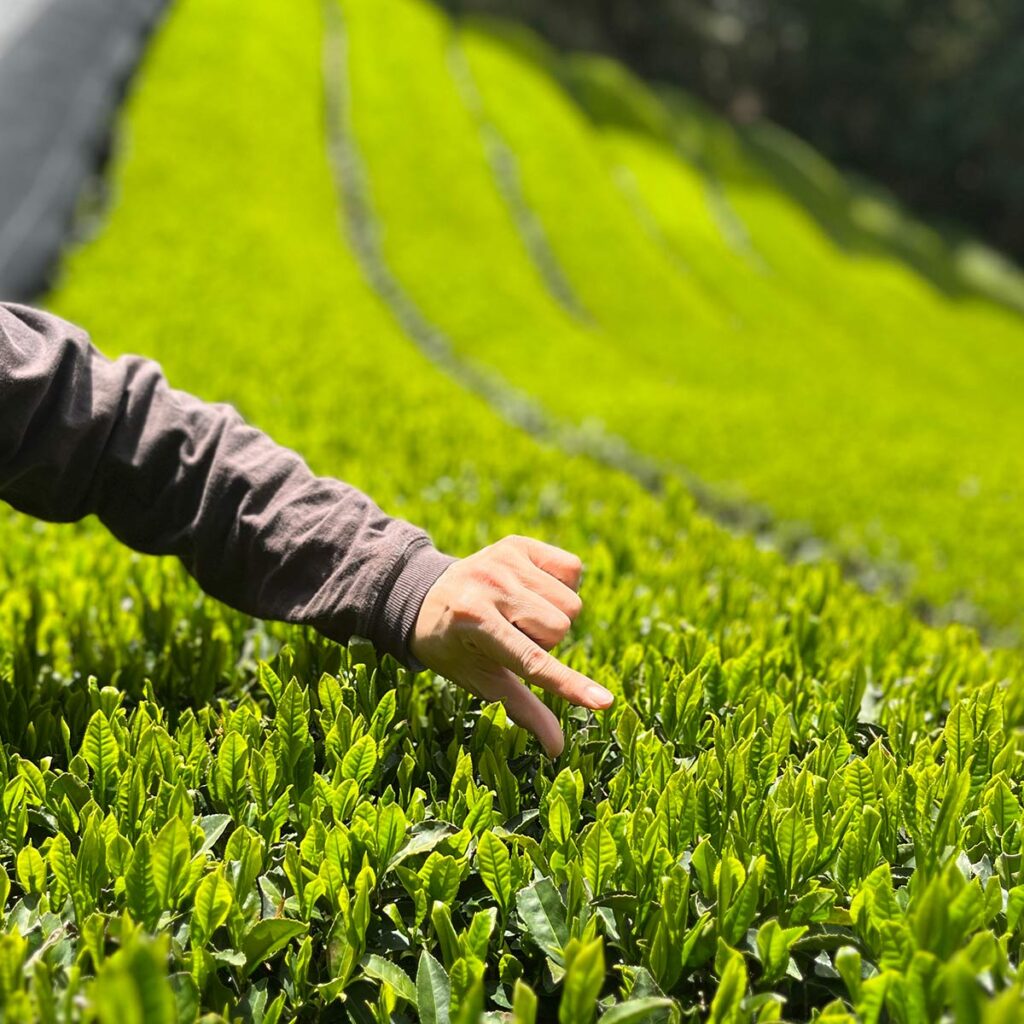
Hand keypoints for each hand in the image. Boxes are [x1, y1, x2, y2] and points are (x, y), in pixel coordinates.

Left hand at [411, 535, 613, 756]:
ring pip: (571, 602)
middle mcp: (489, 585)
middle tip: (510, 636)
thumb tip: (558, 748)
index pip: (533, 661)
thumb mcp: (480, 679)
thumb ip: (523, 709)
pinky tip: (529, 590)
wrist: (423, 596)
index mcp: (474, 623)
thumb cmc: (455, 647)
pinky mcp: (518, 544)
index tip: (604, 703)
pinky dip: (560, 585)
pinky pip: (572, 569)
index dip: (569, 685)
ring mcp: (504, 559)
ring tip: (517, 614)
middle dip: (545, 641)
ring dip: (552, 615)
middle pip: (560, 628)